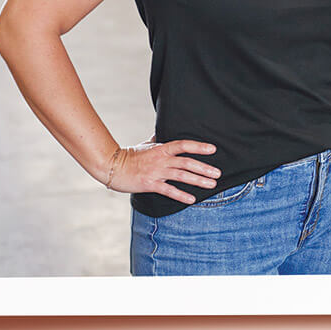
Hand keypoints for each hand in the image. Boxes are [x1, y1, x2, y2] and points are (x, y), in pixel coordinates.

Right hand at [105, 139, 220, 204]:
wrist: (112, 167)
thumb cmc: (129, 156)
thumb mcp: (145, 144)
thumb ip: (156, 139)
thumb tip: (162, 130)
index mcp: (162, 148)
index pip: (184, 145)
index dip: (199, 146)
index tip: (213, 149)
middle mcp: (161, 159)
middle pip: (187, 162)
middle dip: (204, 168)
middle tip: (218, 173)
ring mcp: (156, 172)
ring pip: (181, 175)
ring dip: (198, 180)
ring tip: (211, 184)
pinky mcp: (150, 184)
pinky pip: (169, 190)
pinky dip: (181, 195)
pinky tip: (192, 199)